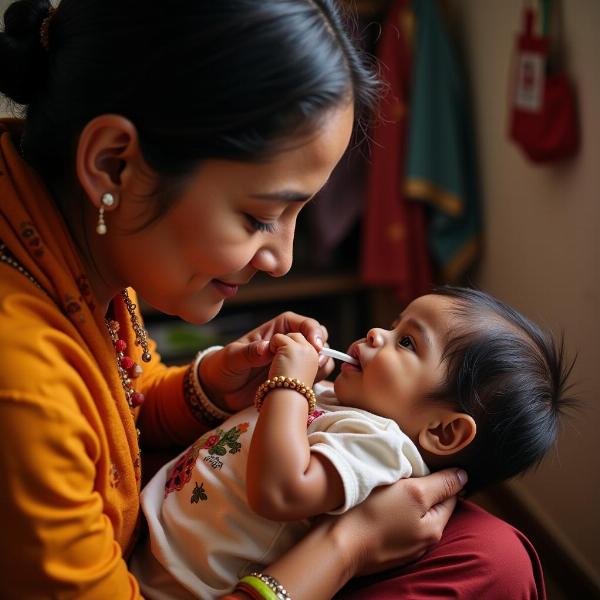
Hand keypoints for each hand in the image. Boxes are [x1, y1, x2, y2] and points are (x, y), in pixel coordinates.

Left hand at [198, 312, 333, 411]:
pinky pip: (315, 374)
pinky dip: (319, 376)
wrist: (221, 391)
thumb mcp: (232, 358)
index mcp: (276, 330)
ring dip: (323, 361)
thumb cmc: (224, 367)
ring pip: (320, 355)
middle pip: (316, 336)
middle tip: (317, 359)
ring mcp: (293, 361)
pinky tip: (310, 382)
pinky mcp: (294, 377)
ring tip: (315, 372)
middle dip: (322, 345)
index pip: (301, 322)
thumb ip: (248, 353)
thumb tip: (267, 348)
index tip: (314, 344)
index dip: (311, 330)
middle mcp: (288, 343)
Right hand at [330, 469, 467, 575]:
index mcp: (435, 528)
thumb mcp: (413, 493)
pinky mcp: (384, 547)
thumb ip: (441, 484)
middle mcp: (423, 542)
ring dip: (406, 500)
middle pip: (431, 506)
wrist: (337, 544)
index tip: (426, 462)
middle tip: (406, 470)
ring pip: (412, 515)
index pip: (450, 496)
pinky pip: (395, 524)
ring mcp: (403, 548)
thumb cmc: (375, 514)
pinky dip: (391, 512)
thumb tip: (464, 476)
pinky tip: (378, 503)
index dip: (441, 476)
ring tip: (391, 483)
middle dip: (423, 488)